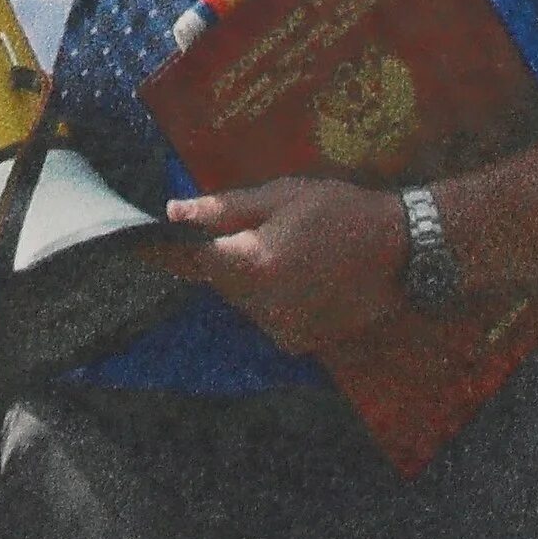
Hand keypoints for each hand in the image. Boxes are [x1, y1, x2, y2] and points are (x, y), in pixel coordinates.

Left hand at [143, 177, 409, 353]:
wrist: (402, 251)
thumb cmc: (340, 211)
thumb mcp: (281, 196)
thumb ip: (224, 209)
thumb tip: (173, 213)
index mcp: (252, 264)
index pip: (190, 259)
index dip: (164, 249)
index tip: (135, 242)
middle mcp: (261, 306)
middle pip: (217, 280)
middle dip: (222, 256)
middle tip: (255, 230)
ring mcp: (280, 329)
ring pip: (240, 299)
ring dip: (248, 277)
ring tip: (288, 249)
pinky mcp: (298, 342)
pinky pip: (265, 315)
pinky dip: (271, 296)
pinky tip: (301, 274)